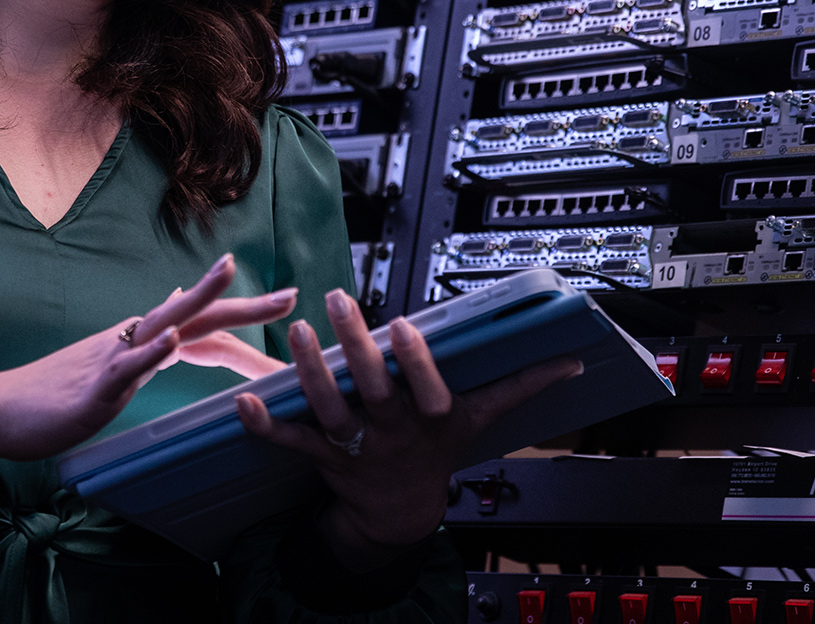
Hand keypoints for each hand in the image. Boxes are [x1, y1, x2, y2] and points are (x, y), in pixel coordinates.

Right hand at [0, 254, 294, 478]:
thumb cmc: (56, 392)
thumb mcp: (112, 367)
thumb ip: (146, 345)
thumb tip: (174, 314)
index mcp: (140, 340)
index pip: (203, 322)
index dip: (246, 312)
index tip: (288, 300)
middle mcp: (131, 339)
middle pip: (195, 312)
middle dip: (244, 302)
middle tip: (292, 293)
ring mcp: (112, 359)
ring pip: (162, 323)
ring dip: (198, 299)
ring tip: (230, 274)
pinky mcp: (92, 386)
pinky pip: (124, 367)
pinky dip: (150, 352)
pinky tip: (172, 340)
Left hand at [236, 289, 581, 569]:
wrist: (401, 513)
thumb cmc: (440, 451)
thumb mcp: (484, 420)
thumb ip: (521, 386)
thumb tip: (570, 362)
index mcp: (431, 418)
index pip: (425, 388)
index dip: (413, 360)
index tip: (400, 324)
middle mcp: (392, 430)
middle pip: (372, 389)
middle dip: (354, 346)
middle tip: (338, 300)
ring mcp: (355, 445)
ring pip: (329, 410)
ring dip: (310, 374)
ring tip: (297, 334)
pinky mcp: (323, 456)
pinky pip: (291, 442)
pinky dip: (266, 425)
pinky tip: (244, 401)